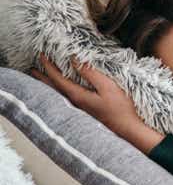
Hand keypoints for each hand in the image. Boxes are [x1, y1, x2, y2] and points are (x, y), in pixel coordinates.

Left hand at [30, 53, 152, 145]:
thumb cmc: (120, 108)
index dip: (49, 67)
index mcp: (77, 96)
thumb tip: (75, 60)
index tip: (41, 55)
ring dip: (48, 85)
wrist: (128, 129)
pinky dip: (58, 91)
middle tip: (32, 69)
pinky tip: (61, 91)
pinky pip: (65, 99)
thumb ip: (90, 73)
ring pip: (57, 94)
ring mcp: (79, 109)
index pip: (58, 79)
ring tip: (41, 79)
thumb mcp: (108, 86)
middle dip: (42, 77)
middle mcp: (74, 104)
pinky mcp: (85, 112)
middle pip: (53, 88)